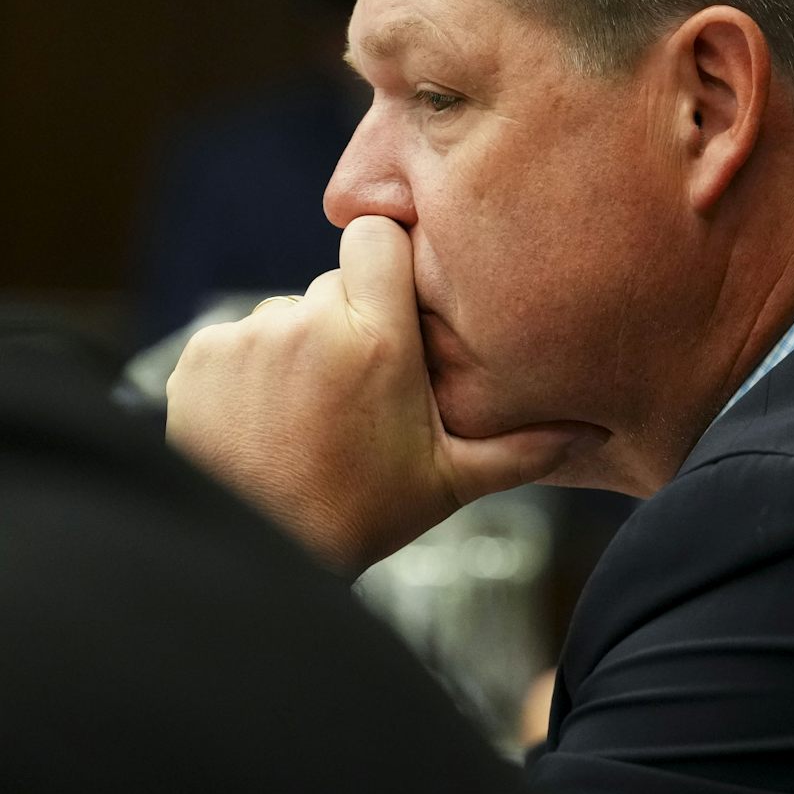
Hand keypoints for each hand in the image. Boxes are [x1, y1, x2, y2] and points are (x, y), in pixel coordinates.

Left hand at [166, 215, 586, 575]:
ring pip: (287, 313)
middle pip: (335, 282)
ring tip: (309, 415)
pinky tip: (265, 422)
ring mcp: (247, 338)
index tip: (398, 302)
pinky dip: (250, 371)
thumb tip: (594, 434)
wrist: (248, 559)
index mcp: (377, 338)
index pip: (377, 234)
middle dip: (350, 319)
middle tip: (361, 387)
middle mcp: (308, 323)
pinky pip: (237, 340)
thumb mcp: (450, 482)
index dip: (387, 260)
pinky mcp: (199, 359)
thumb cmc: (356, 518)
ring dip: (299, 348)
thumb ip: (524, 448)